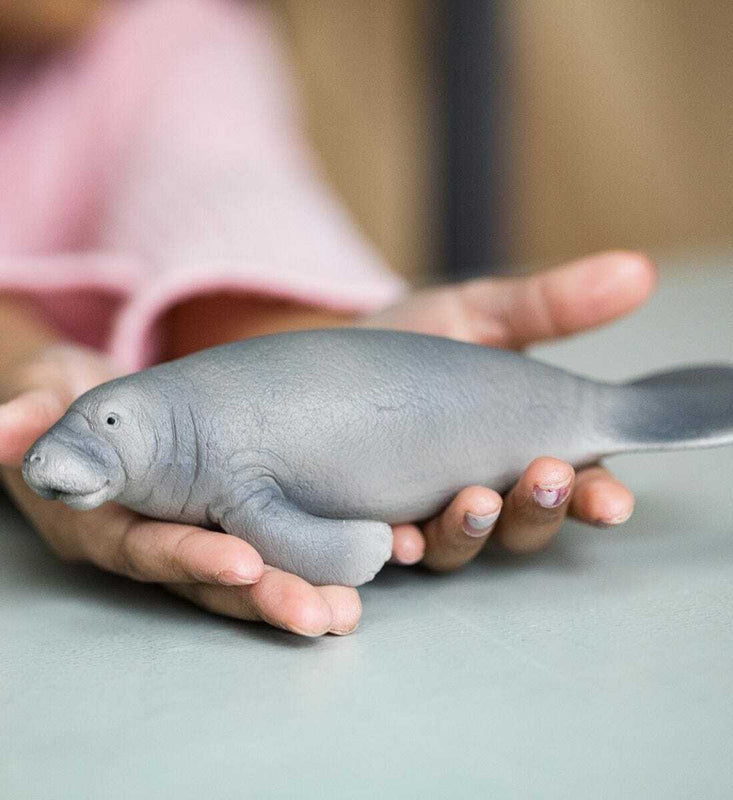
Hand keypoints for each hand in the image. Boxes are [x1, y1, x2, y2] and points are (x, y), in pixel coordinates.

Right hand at [0, 344, 361, 636]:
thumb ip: (30, 412)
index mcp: (105, 520)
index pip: (148, 547)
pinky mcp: (229, 519)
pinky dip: (318, 555)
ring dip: (301, 589)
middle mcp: (155, 540)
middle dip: (266, 596)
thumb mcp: (41, 393)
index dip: (190, 557)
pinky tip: (373, 559)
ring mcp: (195, 535)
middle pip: (210, 578)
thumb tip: (1, 426)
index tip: (243, 561)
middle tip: (325, 614)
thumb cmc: (64, 398)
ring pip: (249, 574)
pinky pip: (275, 543)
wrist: (97, 404)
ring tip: (352, 609)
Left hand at [360, 250, 656, 569]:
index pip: (574, 484)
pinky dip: (401, 548)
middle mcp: (479, 488)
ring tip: (475, 501)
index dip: (597, 497)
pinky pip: (391, 550)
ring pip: (463, 545)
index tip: (613, 502)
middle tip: (545, 478)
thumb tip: (637, 271)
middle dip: (540, 510)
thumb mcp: (478, 313)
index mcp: (518, 445)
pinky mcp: (370, 522)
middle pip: (525, 525)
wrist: (321, 359)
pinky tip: (399, 538)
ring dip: (475, 531)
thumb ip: (550, 305)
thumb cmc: (411, 341)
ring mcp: (424, 511)